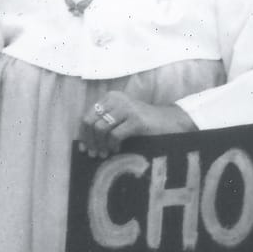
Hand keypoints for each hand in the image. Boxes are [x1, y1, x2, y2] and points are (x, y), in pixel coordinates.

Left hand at [77, 93, 197, 157]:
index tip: (84, 148)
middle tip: (94, 154)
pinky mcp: (136, 120)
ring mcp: (127, 109)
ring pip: (100, 129)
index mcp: (110, 97)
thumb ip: (104, 123)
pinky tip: (116, 150)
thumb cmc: (142, 123)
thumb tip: (85, 141)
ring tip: (104, 154)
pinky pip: (115, 135)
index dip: (83, 134)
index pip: (87, 116)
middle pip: (91, 122)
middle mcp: (116, 99)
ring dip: (100, 145)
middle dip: (90, 141)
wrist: (169, 121)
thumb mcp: (121, 118)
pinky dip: (112, 146)